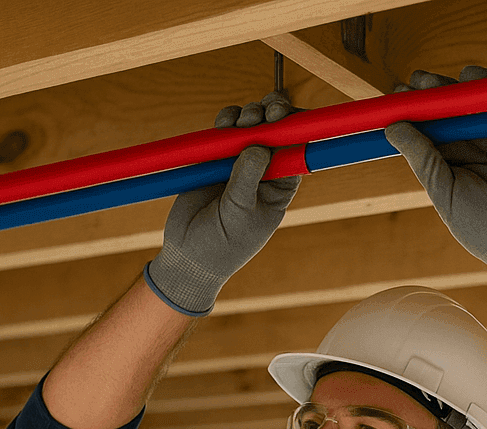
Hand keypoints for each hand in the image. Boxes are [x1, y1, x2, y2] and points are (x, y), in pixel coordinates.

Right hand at [145, 91, 303, 315]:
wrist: (188, 256)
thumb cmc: (222, 243)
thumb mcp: (239, 212)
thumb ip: (247, 178)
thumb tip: (258, 145)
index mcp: (281, 187)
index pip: (298, 150)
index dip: (298, 128)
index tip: (289, 116)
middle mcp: (265, 171)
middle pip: (277, 131)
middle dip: (274, 115)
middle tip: (266, 114)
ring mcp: (240, 162)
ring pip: (251, 126)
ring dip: (249, 115)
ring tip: (241, 121)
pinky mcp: (215, 158)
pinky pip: (225, 132)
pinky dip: (226, 121)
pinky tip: (224, 123)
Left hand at [384, 66, 486, 303]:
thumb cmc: (481, 226)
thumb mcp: (444, 192)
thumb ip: (423, 159)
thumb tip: (392, 128)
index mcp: (446, 165)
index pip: (424, 132)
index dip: (410, 113)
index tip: (394, 97)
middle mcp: (467, 147)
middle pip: (444, 112)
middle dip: (428, 95)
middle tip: (413, 83)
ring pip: (468, 102)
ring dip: (449, 87)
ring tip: (429, 80)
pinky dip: (486, 83)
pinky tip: (468, 75)